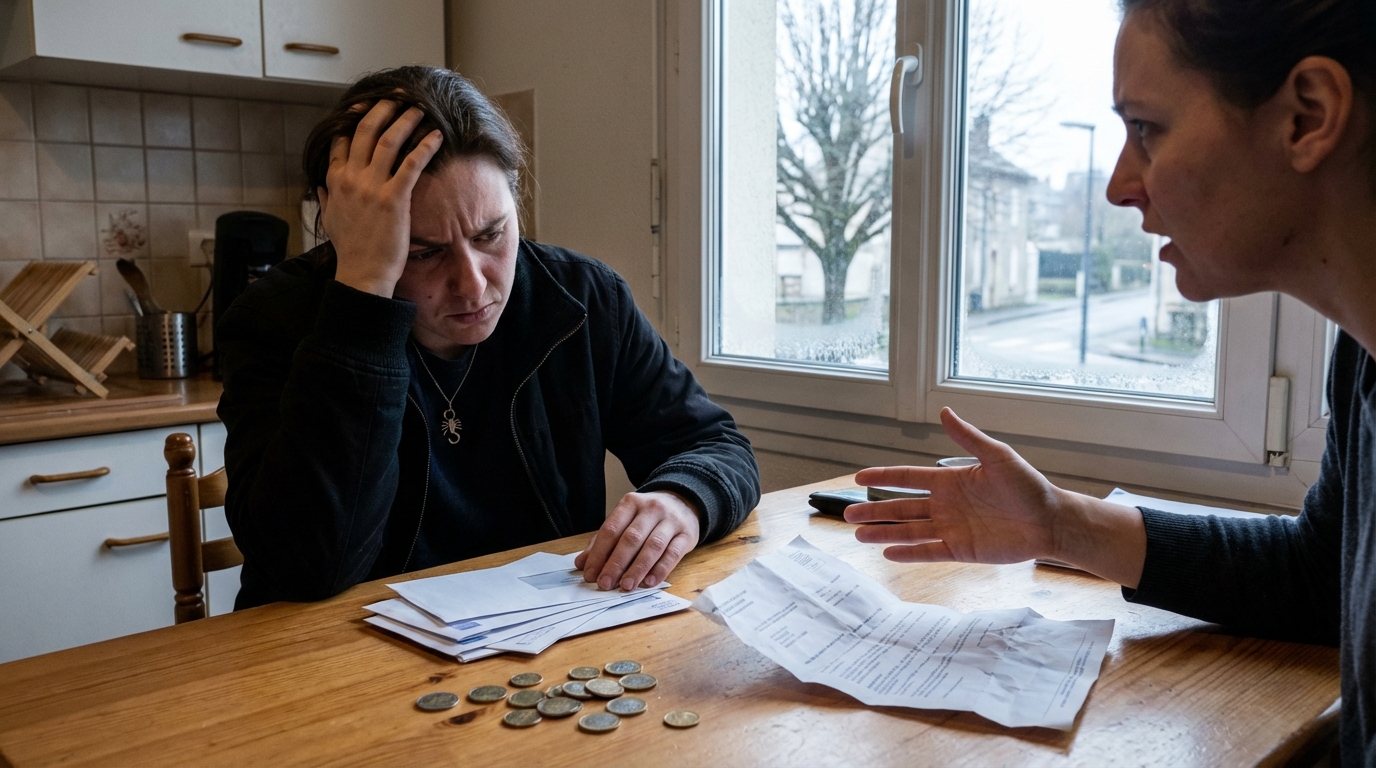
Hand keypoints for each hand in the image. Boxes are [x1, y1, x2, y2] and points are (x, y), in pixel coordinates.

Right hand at [317, 100, 442, 297]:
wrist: (362, 273)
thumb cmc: (350, 249)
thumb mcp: (330, 220)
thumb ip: (326, 198)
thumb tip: (319, 186)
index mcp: (335, 181)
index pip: (342, 140)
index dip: (354, 119)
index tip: (367, 105)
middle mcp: (351, 179)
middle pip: (365, 130)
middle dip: (383, 108)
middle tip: (398, 97)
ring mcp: (371, 187)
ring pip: (388, 140)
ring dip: (405, 120)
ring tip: (419, 108)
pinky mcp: (393, 199)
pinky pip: (411, 164)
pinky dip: (424, 146)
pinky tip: (436, 135)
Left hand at [574, 491, 700, 590]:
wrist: (684, 502)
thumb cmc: (648, 517)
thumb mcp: (626, 520)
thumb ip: (603, 541)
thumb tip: (582, 563)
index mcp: (631, 503)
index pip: (611, 529)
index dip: (599, 553)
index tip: (590, 574)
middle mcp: (652, 509)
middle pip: (631, 538)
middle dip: (616, 563)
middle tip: (605, 583)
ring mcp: (671, 521)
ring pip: (653, 546)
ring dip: (637, 569)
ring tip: (626, 586)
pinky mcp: (687, 534)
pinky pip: (673, 554)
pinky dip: (660, 570)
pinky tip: (649, 582)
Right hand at [846, 407, 1146, 585]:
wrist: (1050, 521)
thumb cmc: (1028, 486)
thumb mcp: (997, 456)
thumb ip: (967, 438)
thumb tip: (944, 411)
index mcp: (950, 481)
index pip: (908, 479)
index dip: (884, 477)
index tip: (859, 477)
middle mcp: (945, 505)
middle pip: (901, 508)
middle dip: (874, 510)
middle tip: (847, 513)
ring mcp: (951, 529)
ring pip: (909, 531)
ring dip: (884, 533)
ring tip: (858, 535)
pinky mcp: (961, 550)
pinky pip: (928, 552)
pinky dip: (908, 553)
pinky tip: (887, 553)